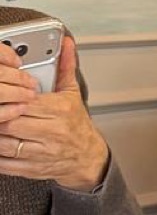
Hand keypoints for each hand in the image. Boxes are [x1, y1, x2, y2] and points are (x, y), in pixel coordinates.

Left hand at [0, 36, 109, 190]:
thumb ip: (65, 68)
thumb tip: (66, 45)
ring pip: (6, 144)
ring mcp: (44, 153)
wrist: (89, 158)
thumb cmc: (76, 126)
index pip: (24, 102)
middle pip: (11, 123)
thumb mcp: (72, 95)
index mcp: (61, 111)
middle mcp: (54, 133)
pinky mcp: (35, 169)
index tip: (3, 95)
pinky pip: (7, 164)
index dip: (8, 99)